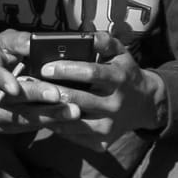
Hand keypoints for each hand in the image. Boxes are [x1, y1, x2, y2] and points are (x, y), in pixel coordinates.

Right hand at [0, 29, 67, 130]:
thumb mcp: (5, 42)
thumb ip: (19, 41)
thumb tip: (33, 43)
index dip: (3, 81)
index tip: (16, 88)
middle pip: (11, 98)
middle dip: (35, 97)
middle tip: (58, 95)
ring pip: (19, 117)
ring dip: (47, 115)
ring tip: (71, 111)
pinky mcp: (1, 126)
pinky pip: (24, 127)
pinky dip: (45, 123)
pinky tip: (65, 119)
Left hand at [31, 32, 166, 146]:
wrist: (145, 105)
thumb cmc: (126, 73)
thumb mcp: (121, 53)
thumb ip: (104, 41)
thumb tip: (85, 35)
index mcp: (120, 78)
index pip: (92, 73)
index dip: (67, 69)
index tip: (45, 67)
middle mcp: (115, 104)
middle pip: (79, 99)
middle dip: (52, 91)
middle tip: (32, 84)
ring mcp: (109, 126)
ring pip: (72, 121)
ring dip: (50, 111)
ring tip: (32, 101)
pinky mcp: (102, 142)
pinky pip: (74, 136)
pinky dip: (57, 126)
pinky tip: (45, 116)